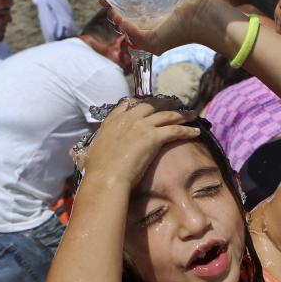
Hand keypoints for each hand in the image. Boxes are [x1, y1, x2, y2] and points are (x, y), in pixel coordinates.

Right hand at [71, 97, 198, 188]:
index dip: (141, 103)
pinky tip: (196, 132)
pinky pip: (175, 130)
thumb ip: (92, 150)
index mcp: (112, 122)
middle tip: (176, 104)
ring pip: (167, 115)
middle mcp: (128, 119)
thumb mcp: (90, 154)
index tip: (149, 104)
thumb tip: (85, 156)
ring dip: (181, 114)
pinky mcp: (153, 136)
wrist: (106, 178)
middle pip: (151, 105)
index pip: (128, 105)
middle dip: (165, 104)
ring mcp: (141, 126)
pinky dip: (187, 130)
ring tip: (192, 115)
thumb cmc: (97, 171)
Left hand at [107, 0, 208, 55]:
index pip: (124, 20)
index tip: (105, 2)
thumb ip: (134, 36)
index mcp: (146, 27)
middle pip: (127, 4)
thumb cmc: (179, 33)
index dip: (113, 12)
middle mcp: (150, 13)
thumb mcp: (153, 43)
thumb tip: (119, 20)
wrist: (202, 17)